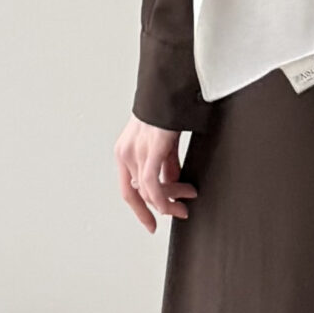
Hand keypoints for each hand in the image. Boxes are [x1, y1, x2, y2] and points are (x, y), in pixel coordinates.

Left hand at [114, 117, 197, 232]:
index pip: (128, 190)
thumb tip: (170, 183)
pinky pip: (154, 185)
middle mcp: (126, 154)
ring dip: (171, 199)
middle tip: (181, 211)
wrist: (169, 89)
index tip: (151, 224)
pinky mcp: (150, 150)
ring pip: (150, 191)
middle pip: (142, 193)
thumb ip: (164, 164)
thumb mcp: (163, 142)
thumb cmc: (166, 110)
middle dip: (164, 205)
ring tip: (188, 197)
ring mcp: (136, 153)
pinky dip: (165, 198)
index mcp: (125, 152)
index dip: (140, 210)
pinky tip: (178, 200)